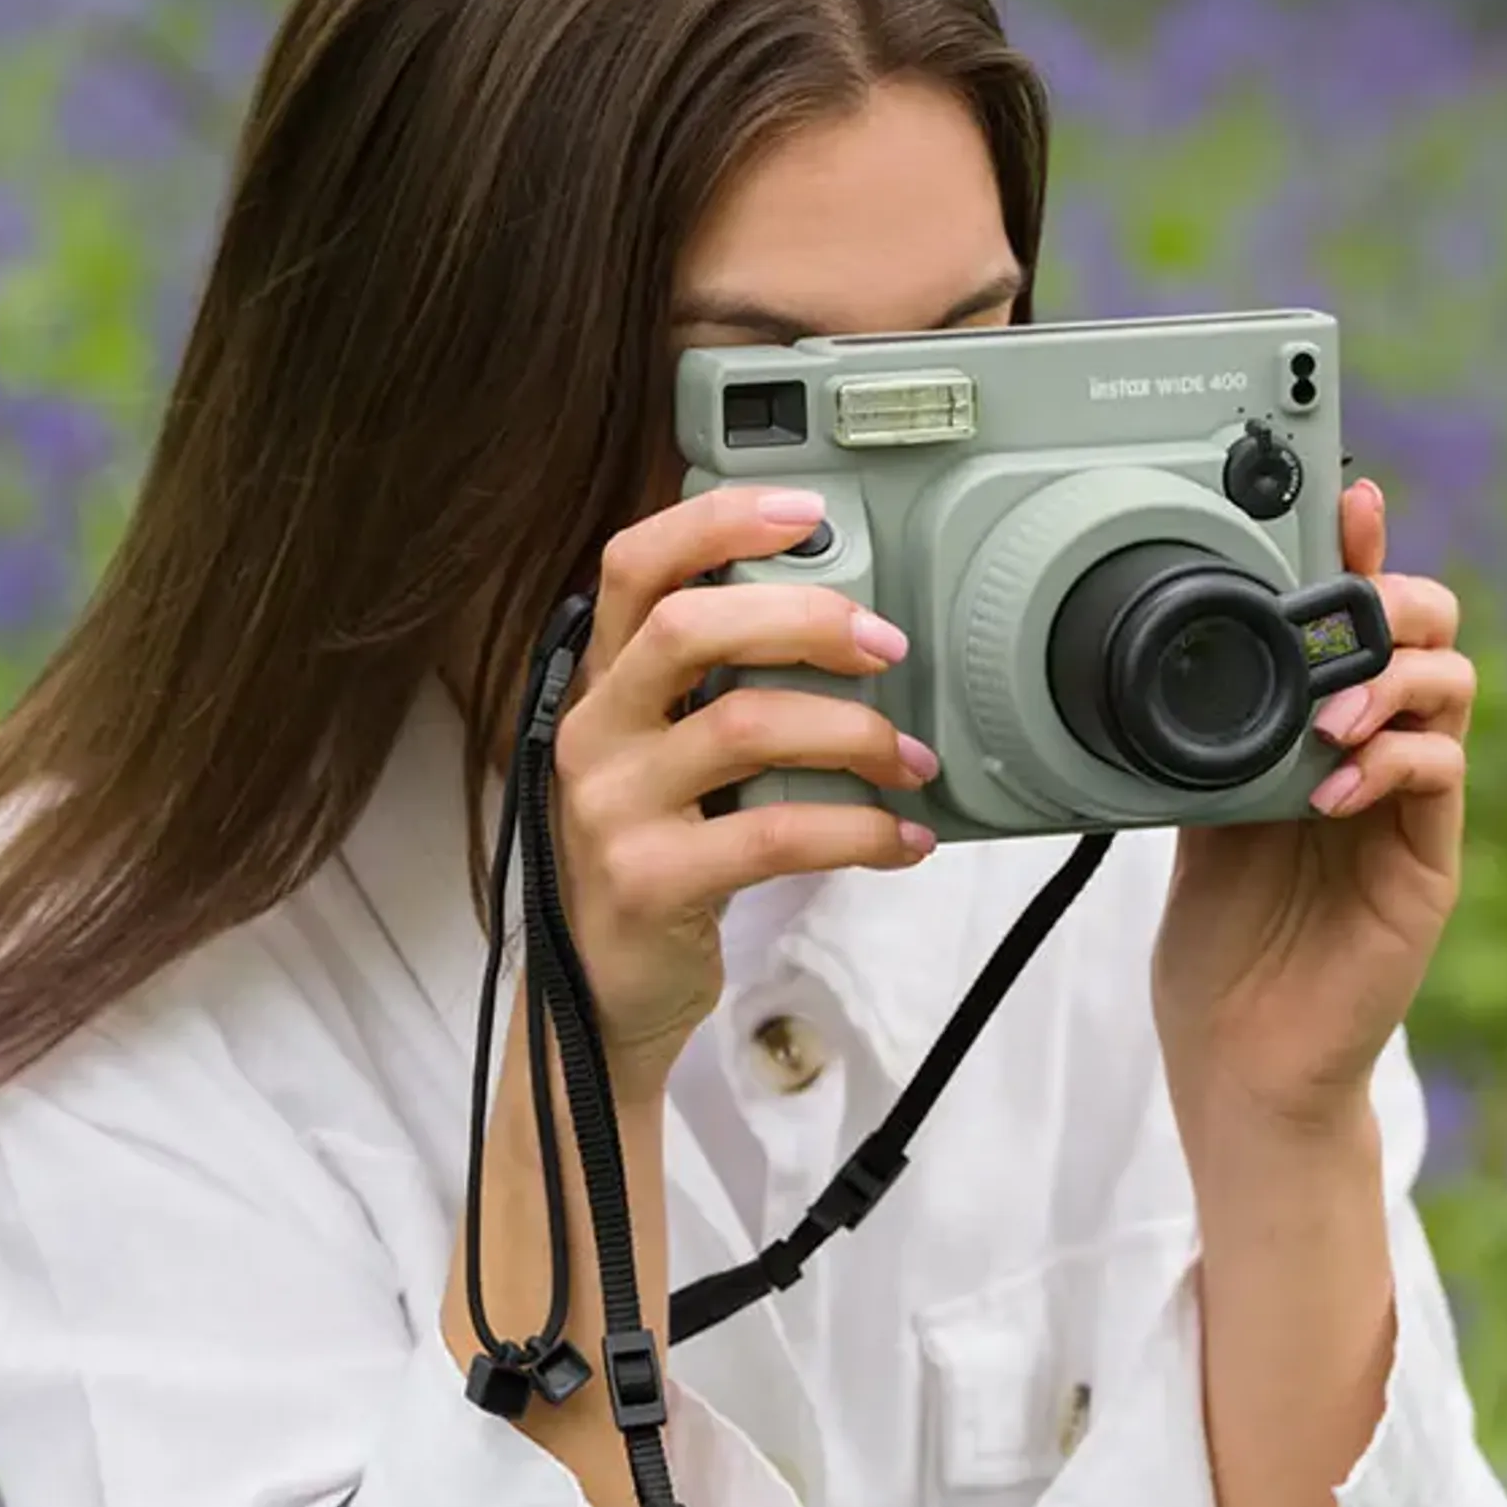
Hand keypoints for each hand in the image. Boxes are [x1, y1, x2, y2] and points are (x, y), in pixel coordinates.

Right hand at [548, 487, 938, 1100]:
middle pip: (689, 627)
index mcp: (605, 683)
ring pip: (743, 725)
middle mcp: (595, 730)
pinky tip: (900, 840)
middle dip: (805, 620)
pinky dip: (856, 830)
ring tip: (911, 759)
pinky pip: (773, 834)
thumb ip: (725, 691)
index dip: (717, 523)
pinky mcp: (647, 880)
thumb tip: (850, 629)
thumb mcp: (676, 759)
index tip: (805, 511)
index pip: (636, 564)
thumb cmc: (663, 856)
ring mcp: (611, 806)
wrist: (607, 995)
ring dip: (852, 732)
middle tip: (886, 644)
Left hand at [1152, 478, 1471, 1132]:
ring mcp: (1408, 806)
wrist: (1240, 1055)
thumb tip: (1182, 661)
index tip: (1347, 500)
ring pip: (1449, 689)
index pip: (1355, 626)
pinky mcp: (1427, 862)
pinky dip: (1391, 760)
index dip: (1359, 558)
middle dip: (1397, 597)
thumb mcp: (1195, 816)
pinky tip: (1332, 786)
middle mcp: (1373, 757)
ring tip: (1327, 713)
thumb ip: (1209, 741)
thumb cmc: (1220, 944)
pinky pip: (1438, 775)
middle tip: (1350, 604)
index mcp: (1317, 734)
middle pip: (1428, 636)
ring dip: (1391, 678)